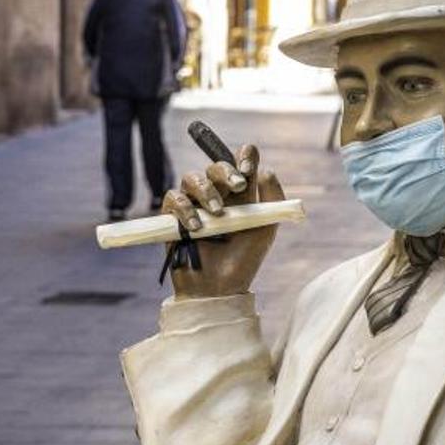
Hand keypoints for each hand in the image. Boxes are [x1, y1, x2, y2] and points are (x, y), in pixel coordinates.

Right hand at [161, 144, 285, 299]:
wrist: (218, 289)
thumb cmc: (243, 260)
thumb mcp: (266, 229)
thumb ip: (272, 199)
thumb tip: (265, 170)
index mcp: (239, 194)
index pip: (240, 161)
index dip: (244, 156)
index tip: (249, 167)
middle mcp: (216, 194)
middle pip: (215, 166)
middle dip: (226, 172)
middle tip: (239, 186)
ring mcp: (193, 204)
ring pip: (192, 178)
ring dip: (207, 191)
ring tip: (217, 213)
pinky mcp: (172, 217)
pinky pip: (174, 198)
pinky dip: (185, 209)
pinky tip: (196, 227)